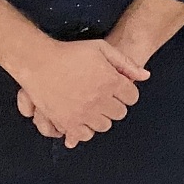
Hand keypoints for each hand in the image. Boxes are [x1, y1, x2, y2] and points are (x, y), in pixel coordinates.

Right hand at [15, 39, 147, 147]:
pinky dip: (85, 128)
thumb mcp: (102, 48)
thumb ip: (126, 63)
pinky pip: (84, 134)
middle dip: (115, 104)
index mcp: (111, 82)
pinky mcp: (67, 122)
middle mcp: (100, 100)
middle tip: (104, 96)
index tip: (117, 88)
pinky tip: (82, 117)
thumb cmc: (70, 53)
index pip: (132, 97)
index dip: (126, 92)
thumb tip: (145, 76)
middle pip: (120, 113)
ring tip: (92, 105)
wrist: (38, 62)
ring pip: (104, 125)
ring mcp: (83, 113)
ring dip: (101, 117)